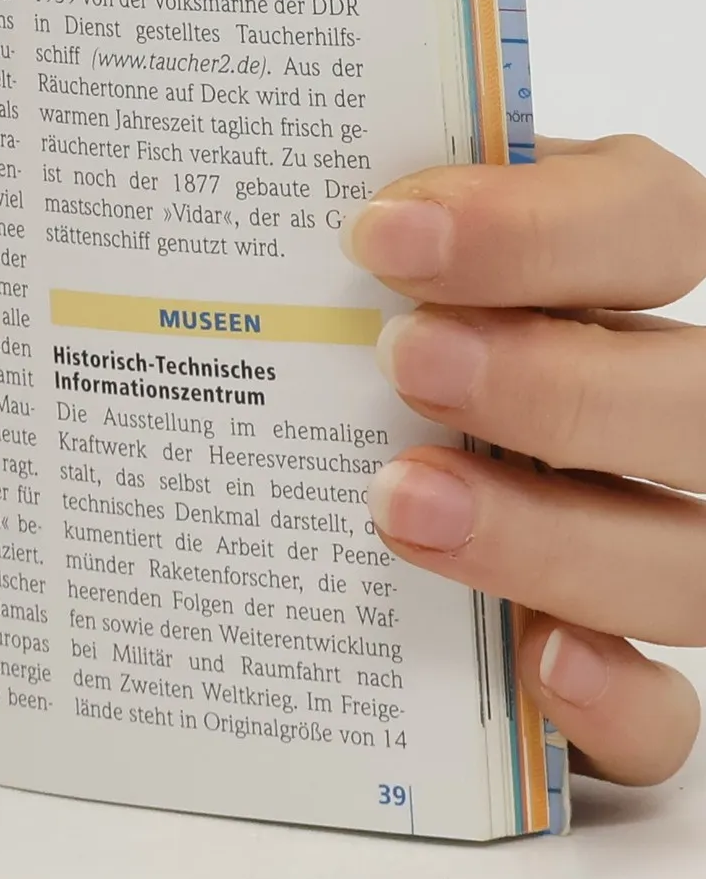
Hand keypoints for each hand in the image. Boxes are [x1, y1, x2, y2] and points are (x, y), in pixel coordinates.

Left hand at [347, 134, 705, 784]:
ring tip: (399, 502)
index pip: (648, 219)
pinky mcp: (624, 672)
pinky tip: (533, 659)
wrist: (347, 455)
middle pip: (692, 396)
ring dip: (551, 535)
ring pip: (688, 557)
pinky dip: (613, 696)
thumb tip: (219, 169)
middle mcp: (665, 397)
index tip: (384, 232)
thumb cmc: (351, 315)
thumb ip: (358, 218)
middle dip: (549, 381)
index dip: (538, 226)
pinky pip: (663, 709)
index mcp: (614, 262)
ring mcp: (662, 535)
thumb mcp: (368, 250)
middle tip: (401, 361)